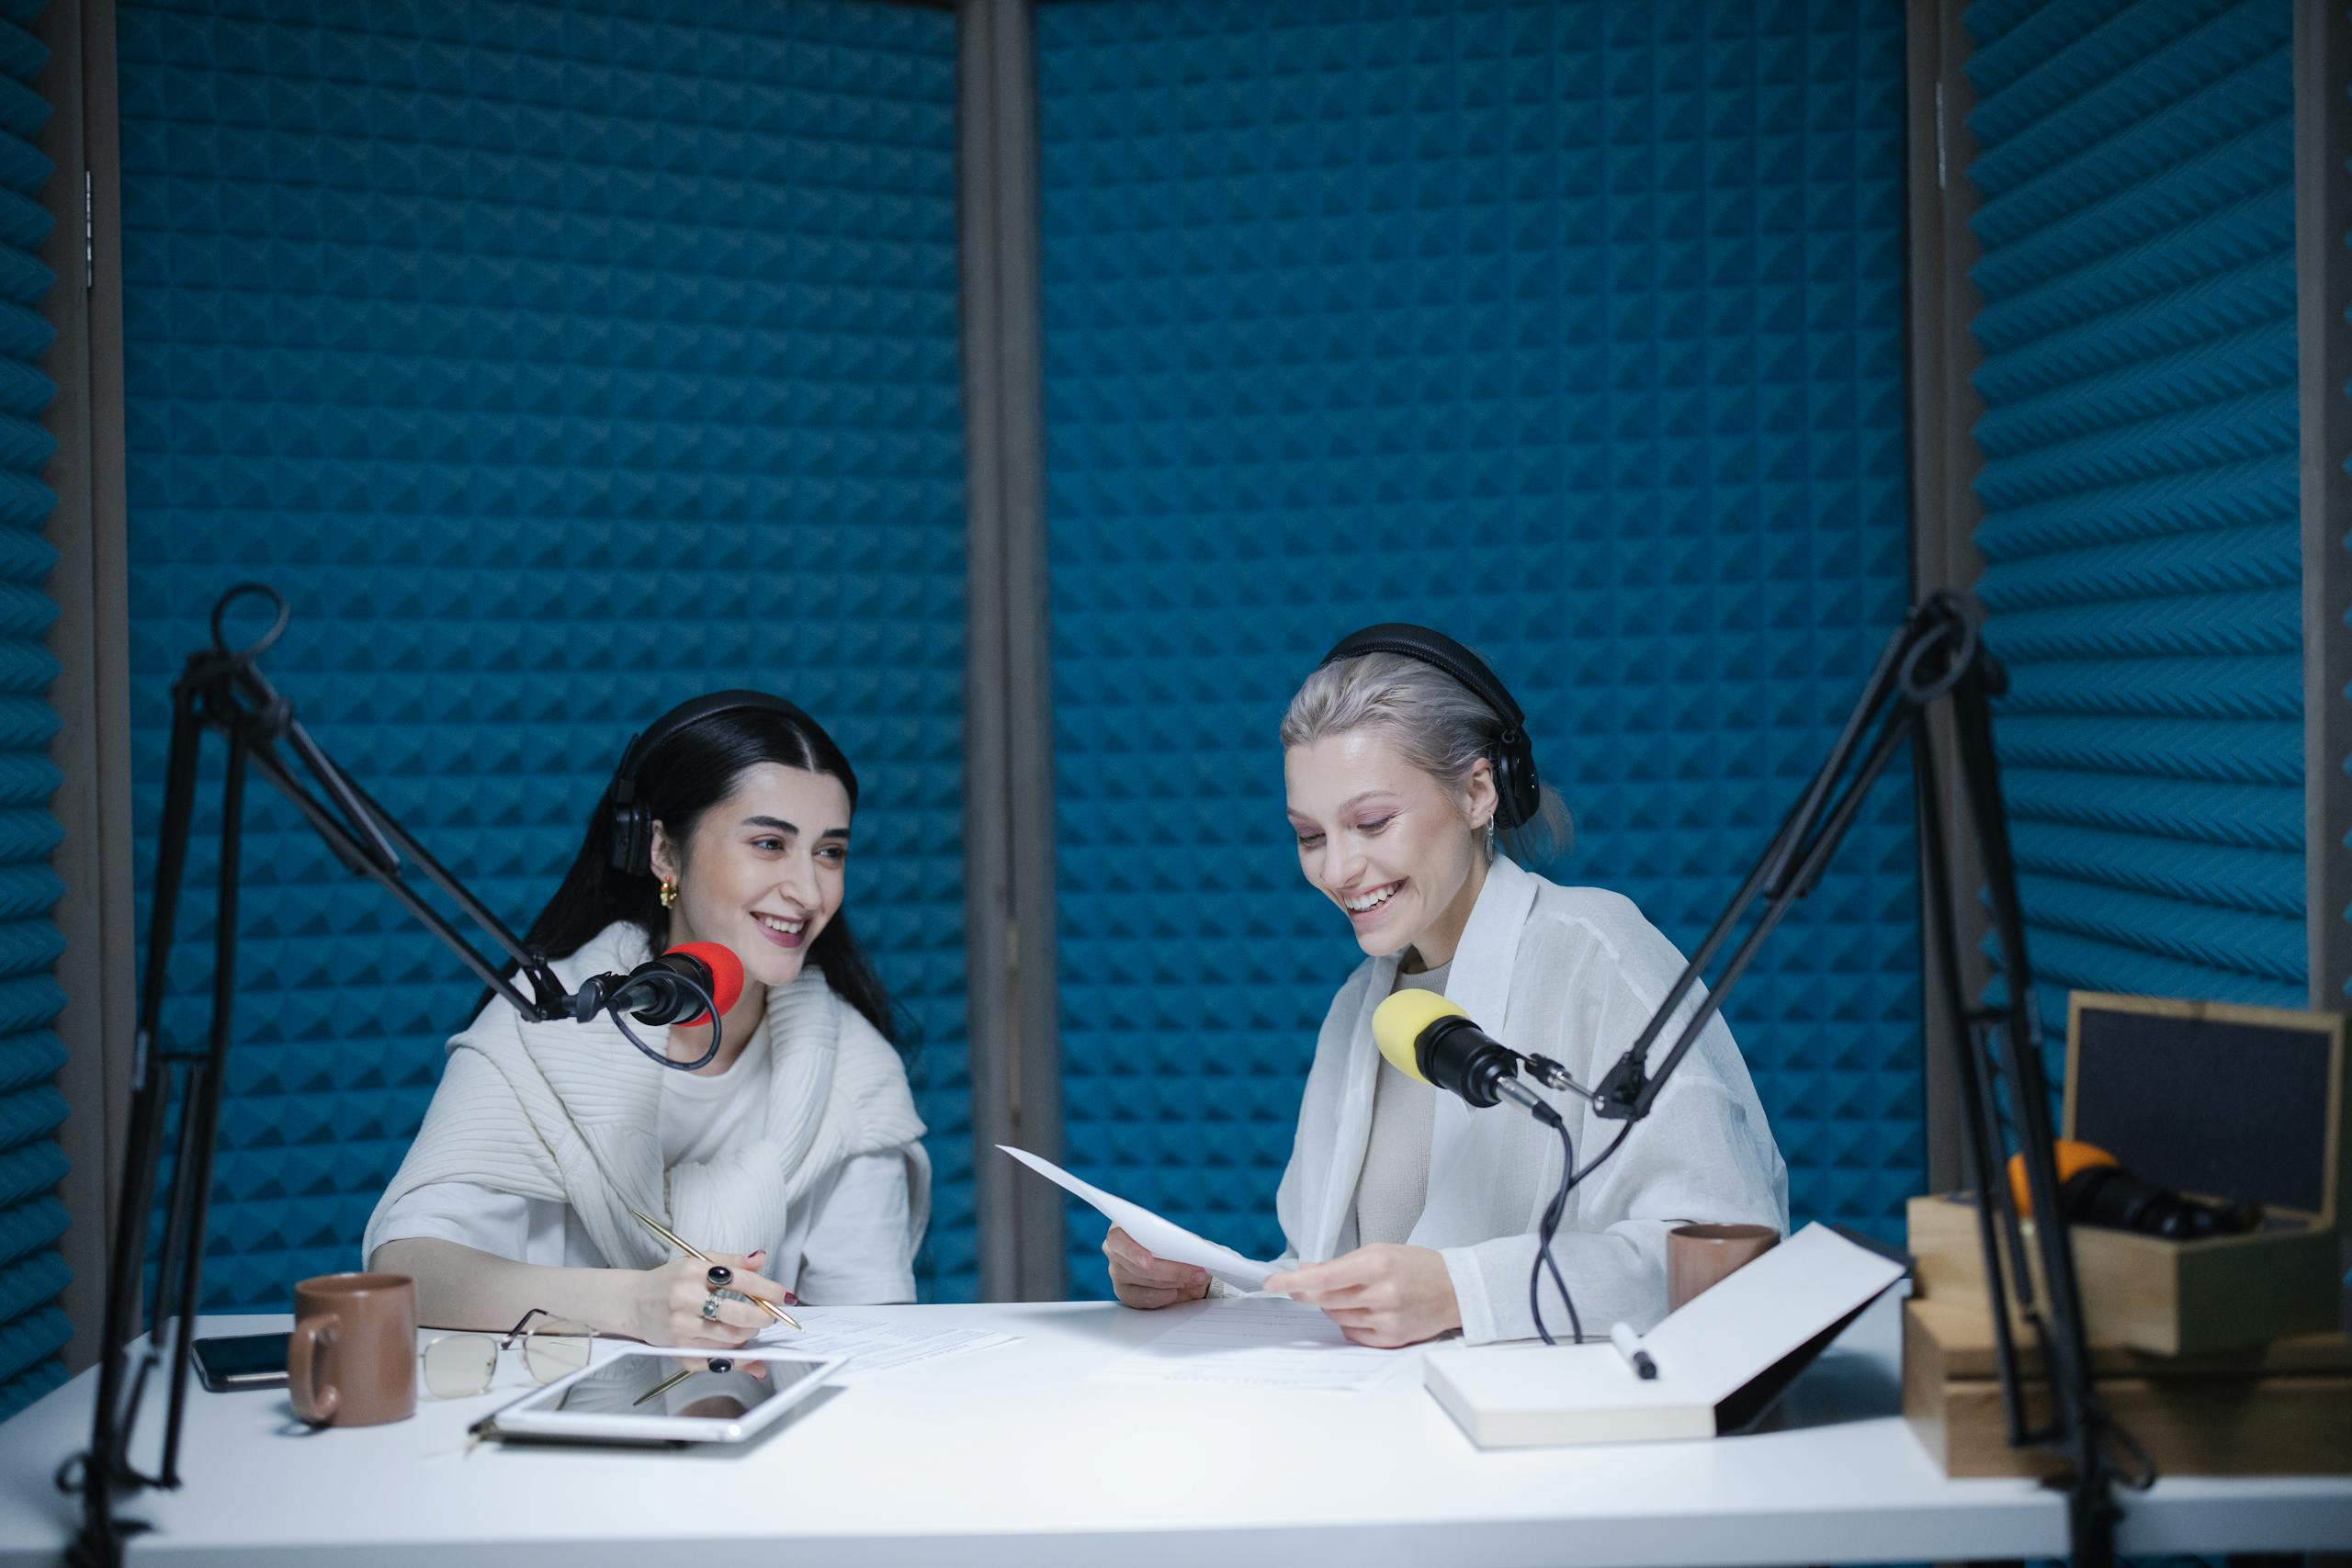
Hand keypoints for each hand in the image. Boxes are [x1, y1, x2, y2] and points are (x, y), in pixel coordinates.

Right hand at [621, 1249, 797, 1348]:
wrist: (632, 1302)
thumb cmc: (669, 1281)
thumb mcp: (696, 1261)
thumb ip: (732, 1261)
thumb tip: (761, 1259)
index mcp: (694, 1272)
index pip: (741, 1281)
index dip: (768, 1290)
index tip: (784, 1296)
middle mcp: (686, 1299)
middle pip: (737, 1315)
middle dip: (762, 1318)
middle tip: (770, 1317)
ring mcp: (681, 1326)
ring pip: (729, 1338)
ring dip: (748, 1335)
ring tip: (750, 1327)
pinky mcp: (677, 1348)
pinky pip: (714, 1358)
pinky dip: (733, 1354)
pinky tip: (739, 1347)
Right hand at [1102, 1226, 1211, 1308]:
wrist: (1178, 1260)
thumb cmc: (1174, 1243)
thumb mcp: (1179, 1236)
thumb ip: (1181, 1241)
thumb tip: (1193, 1251)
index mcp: (1121, 1228)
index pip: (1118, 1240)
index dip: (1132, 1251)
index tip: (1148, 1262)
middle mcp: (1113, 1251)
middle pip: (1136, 1266)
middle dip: (1170, 1270)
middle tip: (1196, 1273)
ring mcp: (1116, 1273)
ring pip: (1143, 1282)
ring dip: (1172, 1282)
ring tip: (1193, 1279)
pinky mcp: (1124, 1292)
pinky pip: (1141, 1299)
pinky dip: (1161, 1297)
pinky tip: (1176, 1292)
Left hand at [1263, 1245, 1460, 1347]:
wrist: (1455, 1290)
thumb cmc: (1415, 1266)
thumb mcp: (1379, 1252)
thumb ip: (1340, 1263)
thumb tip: (1305, 1272)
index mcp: (1377, 1265)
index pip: (1324, 1276)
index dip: (1293, 1282)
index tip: (1272, 1283)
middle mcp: (1381, 1294)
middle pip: (1324, 1299)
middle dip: (1310, 1292)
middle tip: (1305, 1286)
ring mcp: (1386, 1319)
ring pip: (1336, 1317)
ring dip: (1334, 1306)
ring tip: (1355, 1294)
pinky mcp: (1391, 1339)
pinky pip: (1352, 1334)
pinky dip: (1349, 1323)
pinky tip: (1364, 1310)